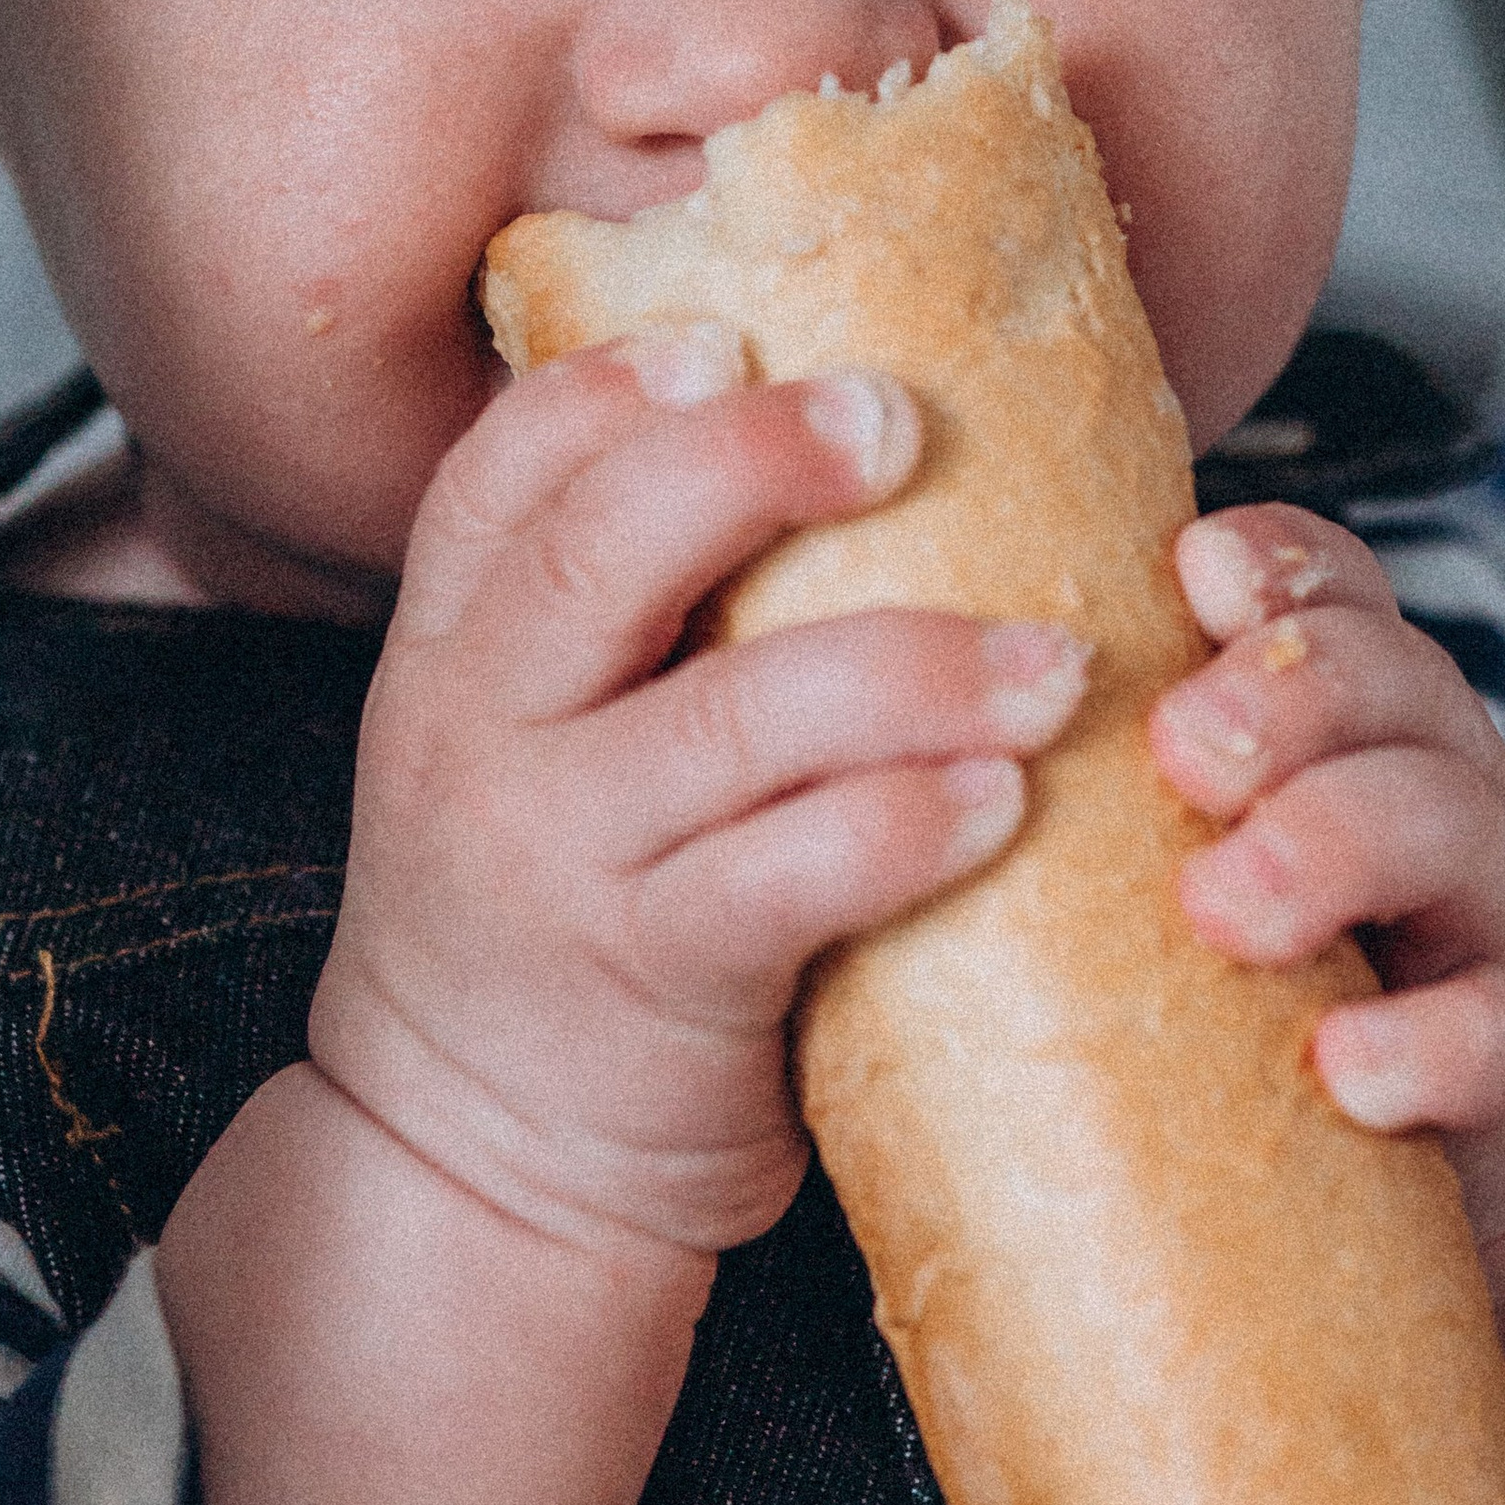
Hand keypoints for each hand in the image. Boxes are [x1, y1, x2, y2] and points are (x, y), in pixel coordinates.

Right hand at [306, 319, 1091, 1266]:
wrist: (477, 1170)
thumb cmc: (566, 914)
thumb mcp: (533, 742)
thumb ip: (630, 620)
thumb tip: (847, 443)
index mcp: (452, 648)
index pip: (500, 472)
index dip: (608, 387)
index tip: (730, 333)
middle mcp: (479, 734)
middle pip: (601, 548)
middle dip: (757, 462)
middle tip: (901, 420)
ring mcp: (556, 862)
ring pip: (730, 718)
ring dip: (912, 664)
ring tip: (1053, 657)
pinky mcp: (649, 983)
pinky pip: (786, 881)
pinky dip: (905, 826)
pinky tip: (1004, 798)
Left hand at [1148, 501, 1504, 1504]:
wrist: (1434, 1160)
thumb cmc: (1240, 971)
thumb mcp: (1162, 843)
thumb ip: (1078, 765)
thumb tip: (852, 695)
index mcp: (1338, 700)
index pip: (1323, 581)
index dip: (1271, 562)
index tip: (1191, 569)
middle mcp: (1428, 769)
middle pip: (1386, 673)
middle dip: (1282, 694)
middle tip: (1179, 749)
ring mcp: (1488, 904)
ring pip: (1452, 821)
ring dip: (1331, 846)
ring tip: (1225, 908)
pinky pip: (1498, 1032)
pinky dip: (1424, 1043)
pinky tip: (1343, 1068)